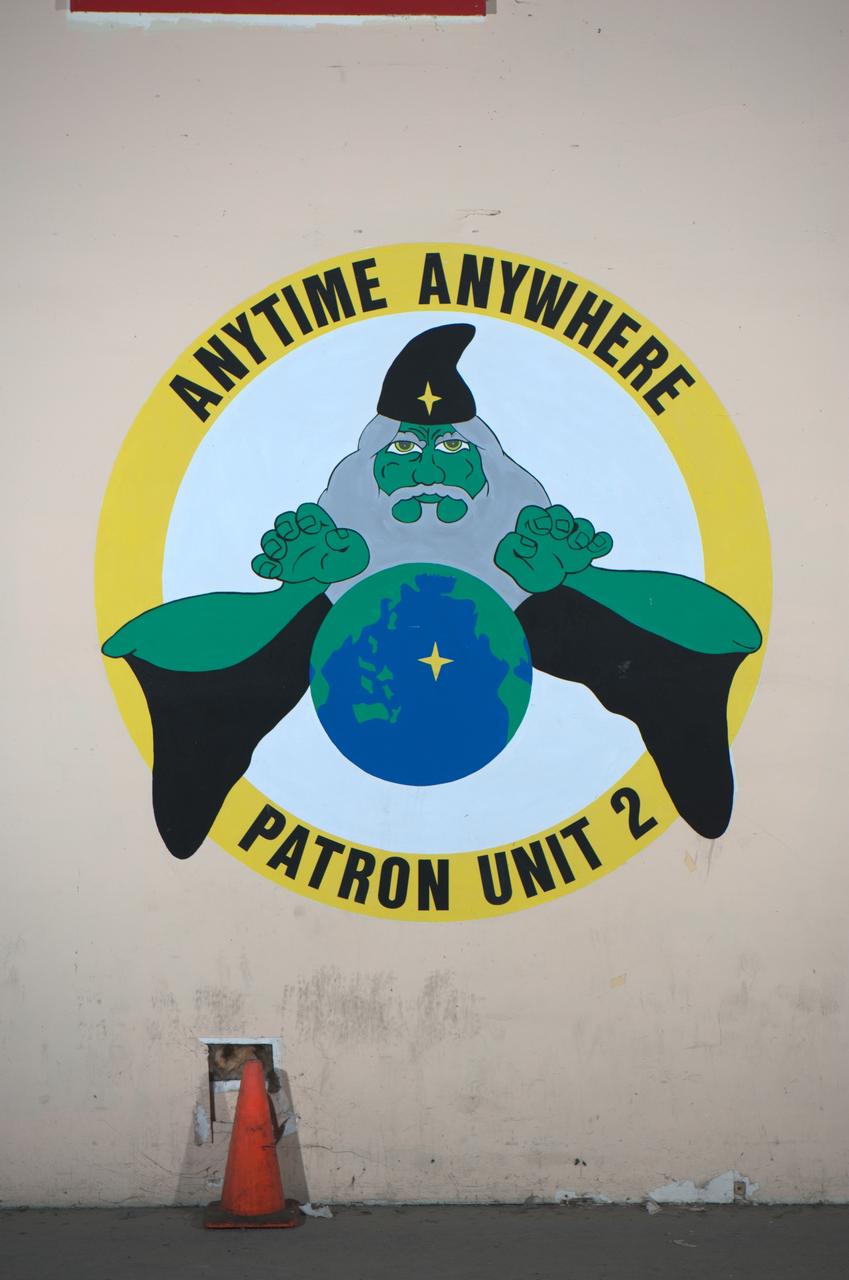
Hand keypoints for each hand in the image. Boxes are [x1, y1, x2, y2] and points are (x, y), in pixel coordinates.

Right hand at [251, 502, 368, 585]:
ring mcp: (287, 552)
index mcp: (317, 528)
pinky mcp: (278, 569)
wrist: (334, 590)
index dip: (306, 516)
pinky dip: (263, 566)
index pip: (306, 512)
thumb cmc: (344, 567)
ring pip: (269, 539)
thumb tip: (330, 538)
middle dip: (285, 525)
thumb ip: (349, 543)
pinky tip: (275, 571)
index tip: (312, 528)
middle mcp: (299, 536)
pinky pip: (261, 563)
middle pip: (283, 521)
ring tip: (281, 553)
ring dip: (271, 544)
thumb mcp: (356, 555)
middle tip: (293, 535)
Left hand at [495, 504, 612, 592]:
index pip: (534, 514)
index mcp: (533, 531)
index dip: (538, 518)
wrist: (547, 593)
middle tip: (558, 535)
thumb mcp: (509, 565)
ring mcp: (572, 541)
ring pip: (582, 526)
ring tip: (575, 545)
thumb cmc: (527, 574)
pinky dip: (602, 543)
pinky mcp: (588, 552)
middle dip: (561, 521)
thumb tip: (524, 543)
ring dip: (582, 533)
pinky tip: (594, 551)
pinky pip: (602, 541)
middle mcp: (553, 532)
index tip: (541, 531)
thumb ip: (505, 552)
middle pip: (560, 514)